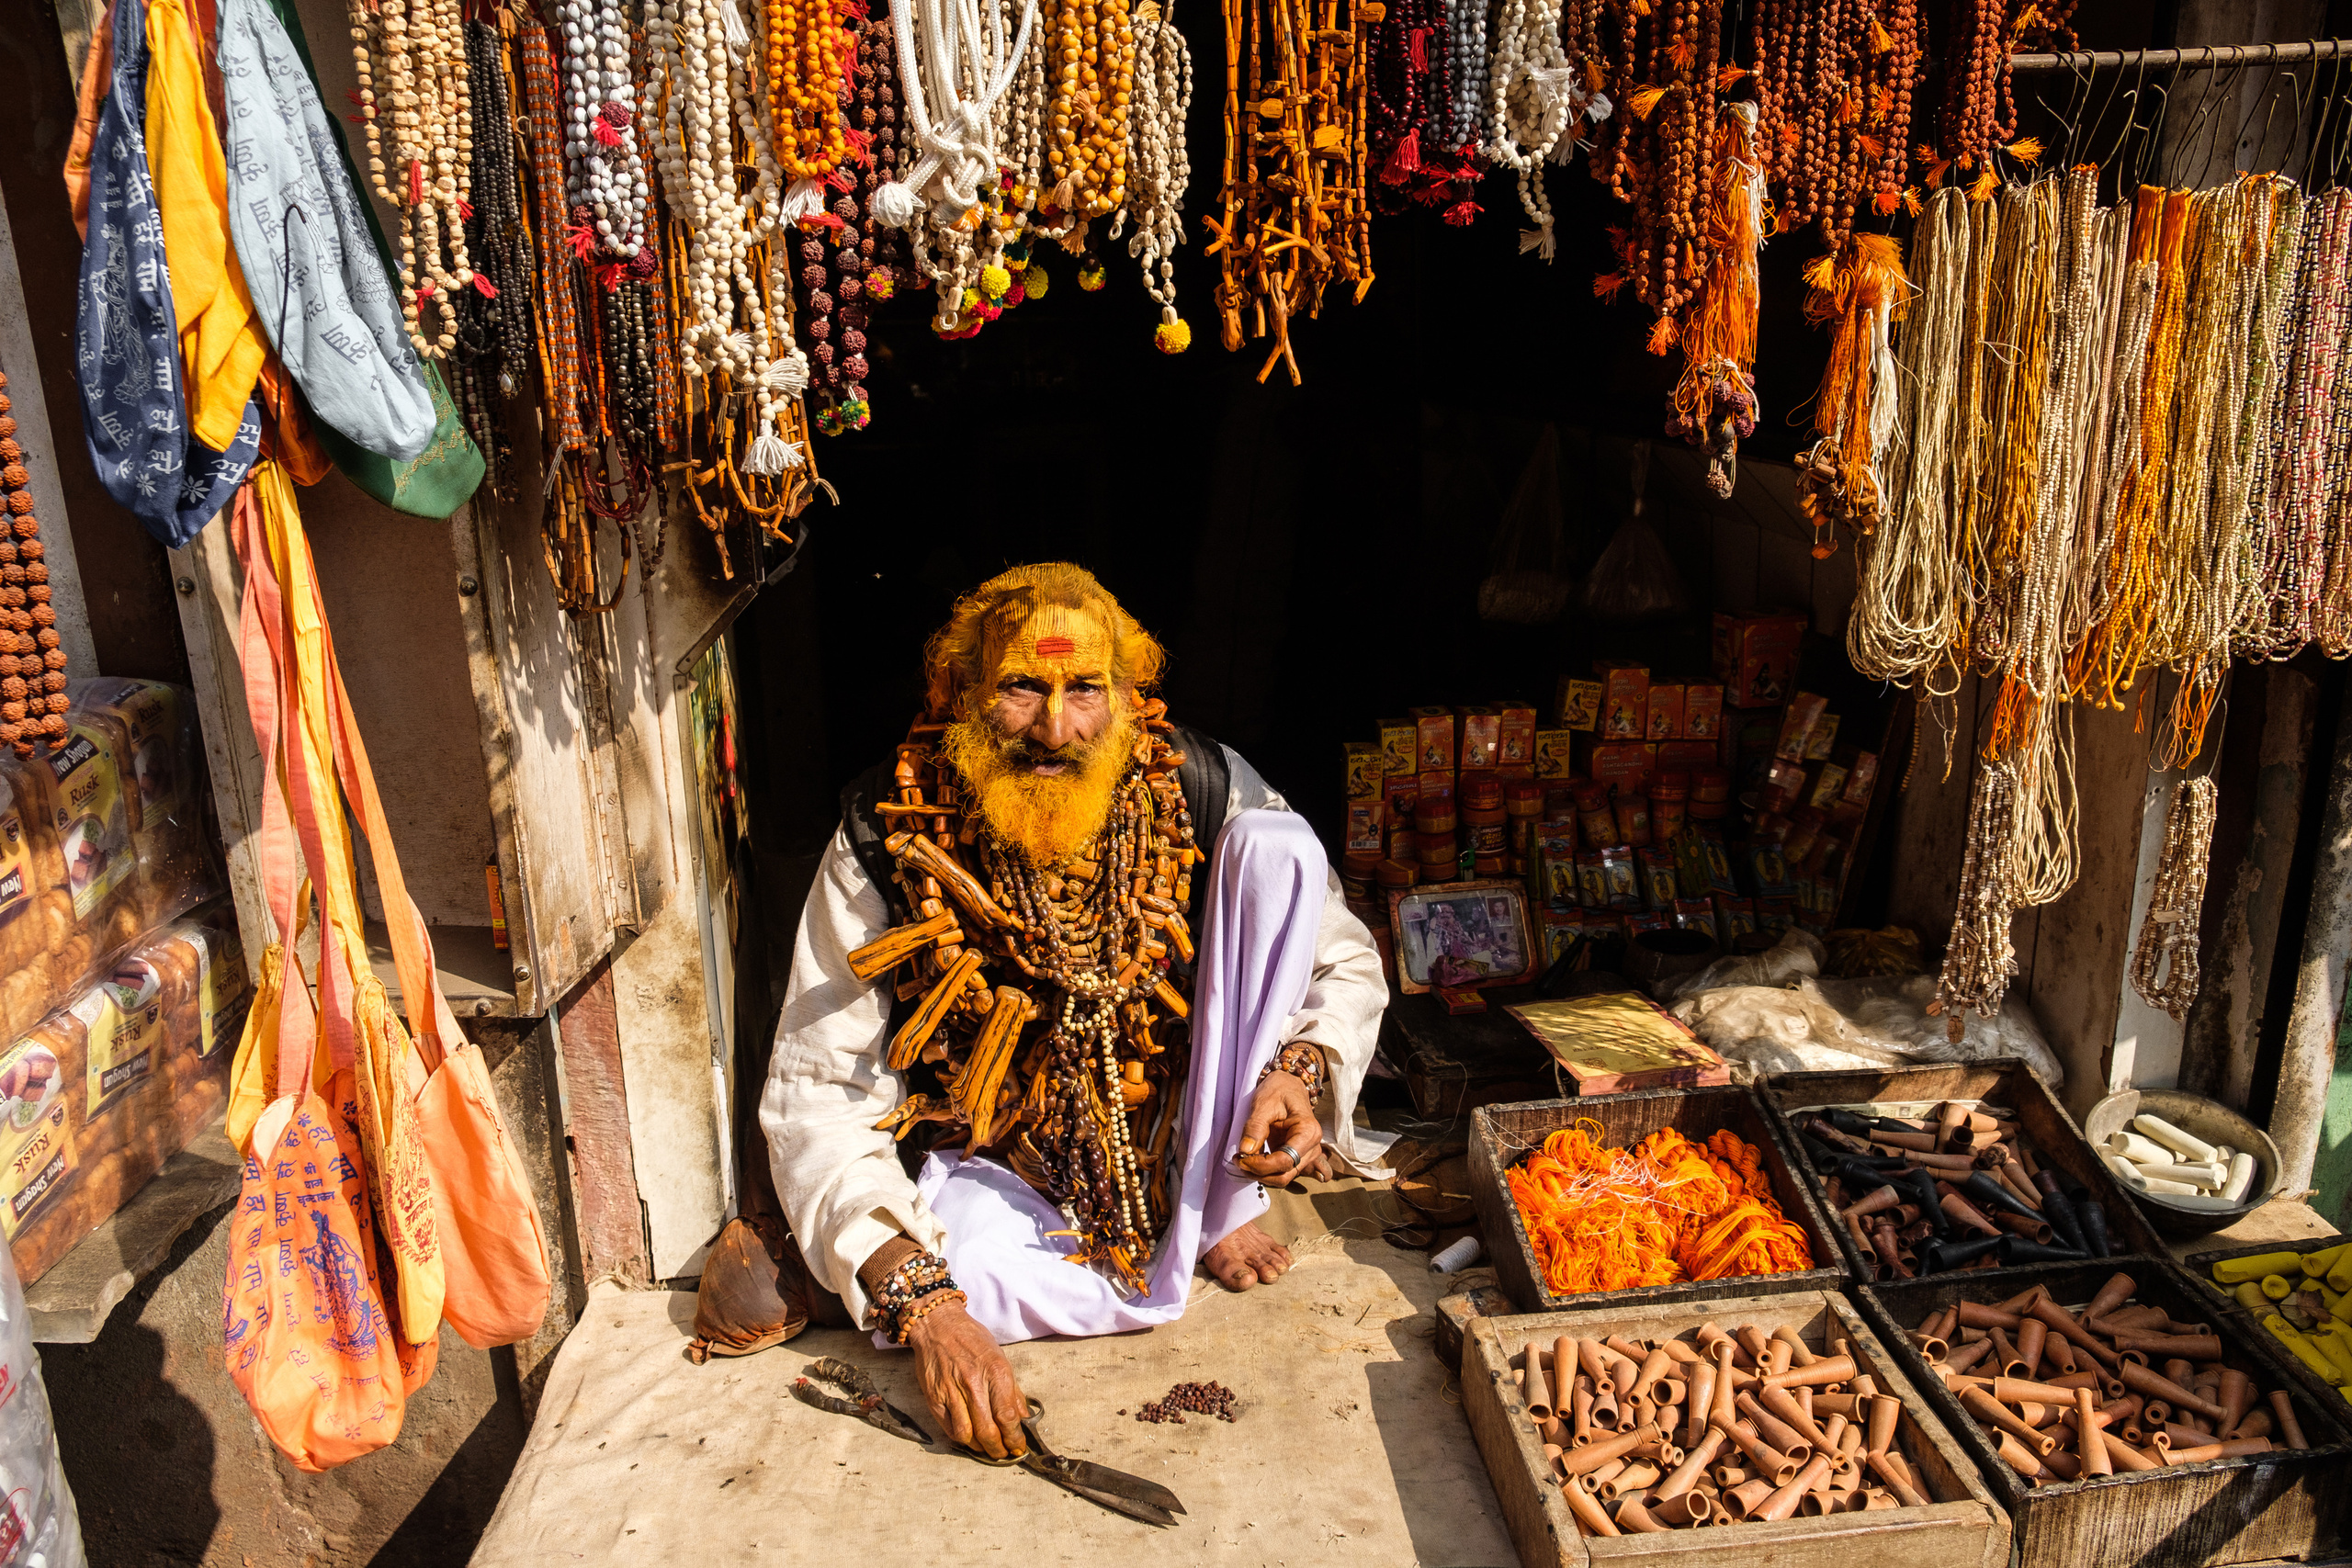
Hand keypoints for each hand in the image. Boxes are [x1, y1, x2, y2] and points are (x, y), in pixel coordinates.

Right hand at [905, 1299, 1029, 1458]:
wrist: (938, 1325)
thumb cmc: (971, 1339)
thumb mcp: (1000, 1358)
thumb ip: (1012, 1389)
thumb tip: (1023, 1416)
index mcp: (996, 1372)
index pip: (1008, 1417)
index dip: (1015, 1438)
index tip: (1018, 1447)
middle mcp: (974, 1384)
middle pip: (988, 1431)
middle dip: (999, 1449)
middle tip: (1003, 1454)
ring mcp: (951, 1392)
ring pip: (967, 1435)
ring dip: (980, 1448)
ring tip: (986, 1448)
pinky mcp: (934, 1398)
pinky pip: (949, 1428)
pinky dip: (961, 1438)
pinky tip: (969, 1437)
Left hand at [1233, 1068, 1328, 1187]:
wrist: (1288, 1085)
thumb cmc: (1278, 1090)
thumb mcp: (1263, 1104)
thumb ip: (1255, 1128)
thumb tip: (1245, 1150)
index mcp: (1308, 1132)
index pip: (1285, 1161)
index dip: (1260, 1165)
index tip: (1240, 1158)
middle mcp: (1312, 1147)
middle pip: (1285, 1174)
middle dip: (1259, 1173)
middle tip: (1238, 1160)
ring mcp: (1306, 1154)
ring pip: (1283, 1177)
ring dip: (1260, 1174)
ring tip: (1242, 1159)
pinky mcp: (1296, 1157)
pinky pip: (1281, 1172)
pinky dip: (1264, 1171)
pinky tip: (1251, 1159)